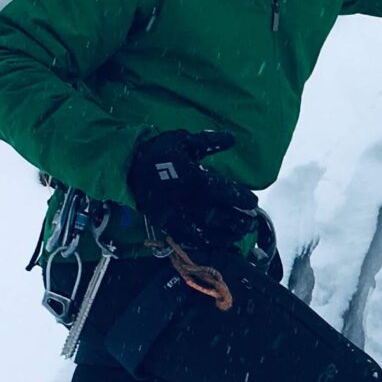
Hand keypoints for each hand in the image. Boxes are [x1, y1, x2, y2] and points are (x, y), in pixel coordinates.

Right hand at [126, 129, 259, 249]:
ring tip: (240, 234)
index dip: (242, 199)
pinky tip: (218, 242)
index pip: (226, 193)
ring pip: (209, 232)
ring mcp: (179, 217)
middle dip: (239, 221)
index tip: (253, 202)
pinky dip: (207, 242)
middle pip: (221, 216)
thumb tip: (231, 138)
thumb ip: (208, 141)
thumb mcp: (183, 140)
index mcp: (196, 180)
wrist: (128, 169)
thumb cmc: (159, 152)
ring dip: (227, 234)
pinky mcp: (169, 226)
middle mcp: (190, 202)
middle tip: (251, 222)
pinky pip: (191, 239)